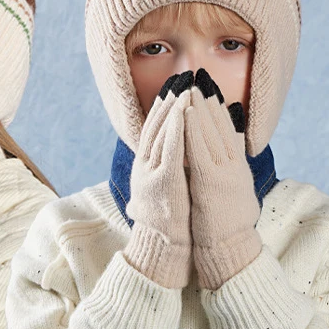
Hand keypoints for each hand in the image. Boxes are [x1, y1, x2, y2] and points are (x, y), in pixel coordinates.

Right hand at [124, 70, 192, 287]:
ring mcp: (152, 174)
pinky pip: (169, 149)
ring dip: (171, 108)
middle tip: (178, 78)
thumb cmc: (169, 225)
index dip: (162, 108)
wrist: (162, 251)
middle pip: (155, 126)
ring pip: (160, 133)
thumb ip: (170, 172)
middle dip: (167, 101)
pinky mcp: (163, 182)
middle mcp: (145, 167)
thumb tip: (178, 158)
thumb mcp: (167, 191)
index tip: (173, 88)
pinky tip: (182, 111)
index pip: (153, 131)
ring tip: (183, 87)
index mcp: (147, 168)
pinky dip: (175, 128)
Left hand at [185, 68, 261, 289]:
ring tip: (191, 88)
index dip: (218, 109)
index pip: (228, 132)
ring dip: (200, 108)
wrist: (231, 250)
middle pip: (221, 127)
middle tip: (199, 78)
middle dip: (209, 101)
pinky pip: (201, 148)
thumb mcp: (234, 192)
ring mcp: (225, 173)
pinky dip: (195, 128)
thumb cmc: (229, 226)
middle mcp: (234, 167)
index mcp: (237, 169)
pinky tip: (188, 113)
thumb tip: (232, 149)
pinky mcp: (212, 181)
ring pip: (212, 133)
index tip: (209, 90)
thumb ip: (232, 169)